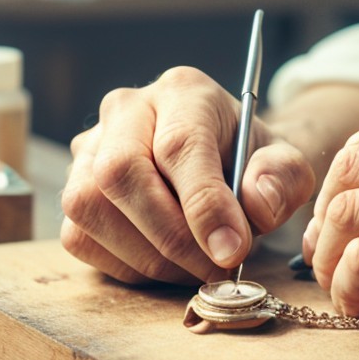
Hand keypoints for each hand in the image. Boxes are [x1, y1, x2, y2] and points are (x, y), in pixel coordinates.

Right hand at [61, 67, 318, 284]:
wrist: (224, 163)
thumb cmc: (250, 162)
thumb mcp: (286, 163)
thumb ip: (282, 178)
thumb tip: (255, 204)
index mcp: (183, 92)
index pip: (179, 144)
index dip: (203, 204)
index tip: (231, 250)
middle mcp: (126, 110)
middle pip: (120, 171)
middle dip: (170, 235)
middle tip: (214, 267)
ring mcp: (89, 149)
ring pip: (89, 205)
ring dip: (147, 254)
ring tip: (194, 265)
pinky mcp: (73, 189)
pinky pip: (80, 236)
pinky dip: (125, 264)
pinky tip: (165, 262)